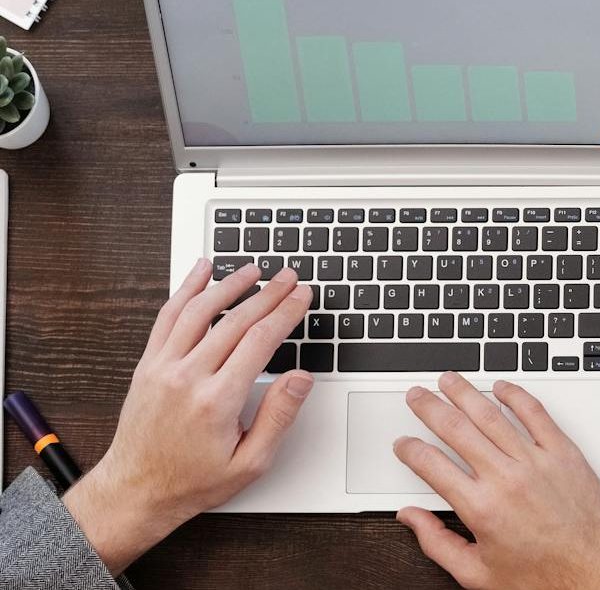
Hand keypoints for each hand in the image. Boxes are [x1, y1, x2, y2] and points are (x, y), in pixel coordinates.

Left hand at [63, 261, 314, 572]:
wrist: (134, 491)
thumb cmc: (191, 481)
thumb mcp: (250, 463)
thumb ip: (278, 416)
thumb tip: (300, 378)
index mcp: (216, 400)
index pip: (260, 340)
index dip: (286, 312)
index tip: (302, 295)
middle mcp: (187, 377)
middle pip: (235, 320)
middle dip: (267, 293)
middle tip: (289, 277)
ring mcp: (162, 368)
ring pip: (199, 311)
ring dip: (229, 284)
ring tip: (252, 269)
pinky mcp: (147, 366)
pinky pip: (166, 318)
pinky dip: (185, 290)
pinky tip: (200, 272)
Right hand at [393, 374, 599, 589]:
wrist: (595, 576)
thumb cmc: (543, 579)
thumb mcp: (477, 574)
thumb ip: (437, 542)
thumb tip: (410, 517)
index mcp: (481, 508)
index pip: (431, 465)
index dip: (410, 450)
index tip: (403, 443)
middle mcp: (507, 478)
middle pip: (457, 429)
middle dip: (430, 408)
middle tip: (416, 395)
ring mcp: (538, 462)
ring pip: (493, 415)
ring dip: (466, 393)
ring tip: (449, 380)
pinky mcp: (566, 454)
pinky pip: (537, 415)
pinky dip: (517, 396)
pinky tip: (502, 386)